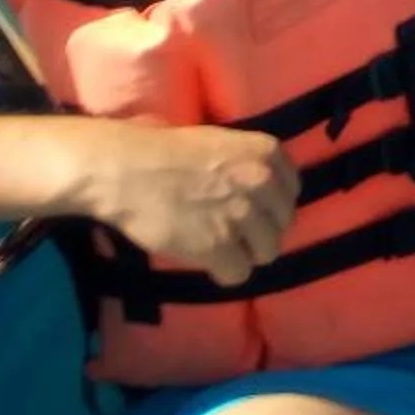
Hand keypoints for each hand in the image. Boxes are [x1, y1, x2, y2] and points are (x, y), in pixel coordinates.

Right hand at [79, 123, 297, 284]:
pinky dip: (223, 272)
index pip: (291, 192)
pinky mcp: (219, 247)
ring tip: (220, 248)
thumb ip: (245, 163)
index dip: (270, 205)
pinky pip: (238, 273)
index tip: (251, 210)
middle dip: (259, 231)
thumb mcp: (218, 140)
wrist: (123, 169)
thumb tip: (256, 185)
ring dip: (245, 253)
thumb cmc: (160, 149)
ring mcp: (242, 216)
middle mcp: (263, 182)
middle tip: (232, 232)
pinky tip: (208, 261)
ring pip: (267, 252)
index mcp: (267, 152)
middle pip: (282, 224)